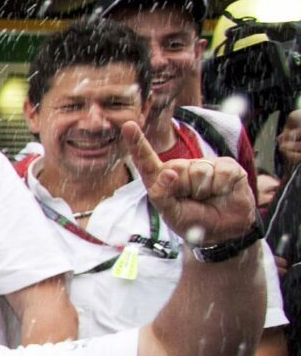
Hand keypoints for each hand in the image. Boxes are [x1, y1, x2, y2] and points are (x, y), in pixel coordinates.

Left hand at [124, 119, 256, 245]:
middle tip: (192, 200)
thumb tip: (168, 173)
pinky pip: (221, 171)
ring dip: (204, 190)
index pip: (146, 160)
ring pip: (199, 170)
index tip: (128, 126)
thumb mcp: (172, 214)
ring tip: (208, 197)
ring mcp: (204, 165)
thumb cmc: (193, 220)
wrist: (225, 230)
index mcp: (162, 179)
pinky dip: (221, 187)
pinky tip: (223, 192)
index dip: (137, 143)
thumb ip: (163, 196)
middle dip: (185, 189)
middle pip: (176, 168)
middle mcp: (181, 168)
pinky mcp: (226, 165)